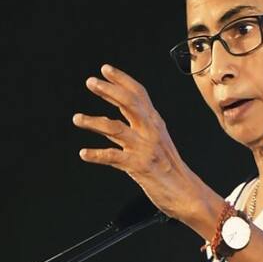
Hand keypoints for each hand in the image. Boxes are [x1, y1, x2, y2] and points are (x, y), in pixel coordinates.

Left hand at [73, 64, 202, 219]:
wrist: (186, 192)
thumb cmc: (168, 167)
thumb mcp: (153, 141)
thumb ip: (130, 130)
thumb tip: (103, 123)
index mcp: (154, 122)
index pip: (138, 93)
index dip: (122, 79)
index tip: (105, 69)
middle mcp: (150, 130)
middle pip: (129, 103)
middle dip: (109, 91)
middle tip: (91, 82)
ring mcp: (144, 147)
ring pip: (116, 128)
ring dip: (94, 122)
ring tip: (76, 119)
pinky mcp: (139, 166)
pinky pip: (113, 157)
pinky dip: (96, 154)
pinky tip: (84, 153)